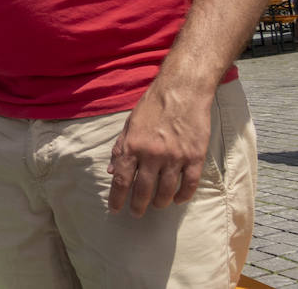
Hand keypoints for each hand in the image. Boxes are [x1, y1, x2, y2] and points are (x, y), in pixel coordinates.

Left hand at [106, 79, 210, 216]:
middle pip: (143, 190)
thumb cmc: (153, 106)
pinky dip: (183, 196)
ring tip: (156, 206)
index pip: (121, 179)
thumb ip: (120, 148)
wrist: (182, 91)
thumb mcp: (129, 124)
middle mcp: (152, 154)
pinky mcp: (195, 157)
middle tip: (136, 213)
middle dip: (138, 205)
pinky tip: (177, 200)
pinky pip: (189, 184)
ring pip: (166, 191)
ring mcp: (175, 157)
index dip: (117, 197)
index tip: (115, 209)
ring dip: (160, 202)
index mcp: (132, 145)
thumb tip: (111, 170)